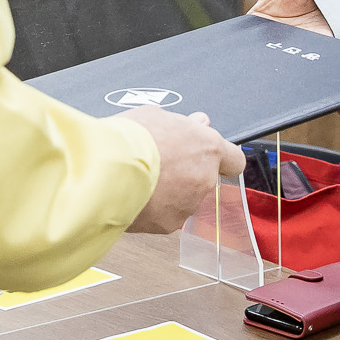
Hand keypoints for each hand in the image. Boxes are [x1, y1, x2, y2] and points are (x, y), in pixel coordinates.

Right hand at [120, 108, 245, 233]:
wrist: (105, 171)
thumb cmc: (130, 139)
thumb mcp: (157, 116)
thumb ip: (183, 125)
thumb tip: (196, 125)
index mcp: (207, 148)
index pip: (234, 159)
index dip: (221, 158)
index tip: (207, 156)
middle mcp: (204, 178)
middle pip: (203, 178)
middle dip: (185, 172)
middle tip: (160, 161)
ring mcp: (187, 204)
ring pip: (184, 198)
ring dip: (169, 191)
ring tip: (141, 177)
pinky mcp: (168, 224)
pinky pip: (165, 214)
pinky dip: (153, 208)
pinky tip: (135, 194)